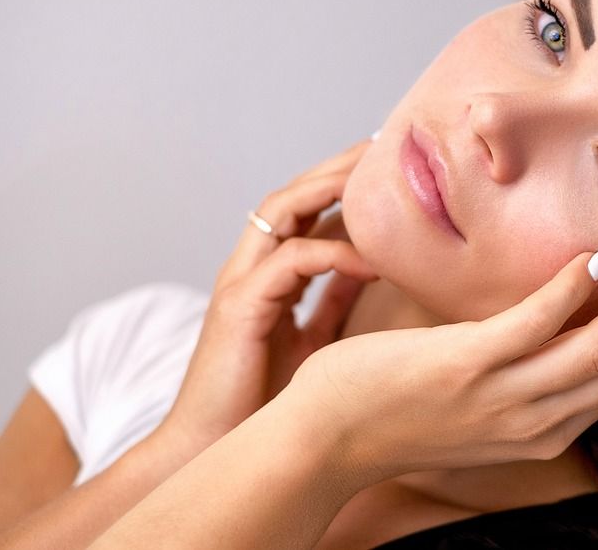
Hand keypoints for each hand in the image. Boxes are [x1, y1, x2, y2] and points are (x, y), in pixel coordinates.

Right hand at [154, 141, 377, 458]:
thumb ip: (332, 300)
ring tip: (376, 177)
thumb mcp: (311, 338)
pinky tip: (372, 259)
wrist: (212, 450)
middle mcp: (248, 267)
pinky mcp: (240, 307)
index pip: (302, 209)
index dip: (339, 183)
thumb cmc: (263, 400)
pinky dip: (333, 253)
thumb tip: (371, 269)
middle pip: (292, 195)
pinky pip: (291, 262)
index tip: (385, 167)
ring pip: (281, 211)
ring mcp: (240, 283)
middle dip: (337, 168)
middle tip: (383, 147)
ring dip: (330, 189)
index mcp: (266, 272)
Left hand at [287, 252, 597, 485]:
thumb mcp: (484, 405)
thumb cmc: (403, 410)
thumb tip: (563, 326)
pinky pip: (531, 327)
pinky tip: (596, 260)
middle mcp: (534, 421)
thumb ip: (528, 374)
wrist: (329, 435)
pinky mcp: (465, 366)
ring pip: (593, 351)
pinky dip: (570, 293)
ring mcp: (502, 396)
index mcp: (543, 428)